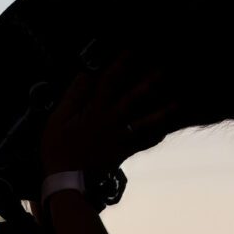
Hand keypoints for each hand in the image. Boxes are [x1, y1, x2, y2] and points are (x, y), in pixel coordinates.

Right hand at [40, 48, 177, 174]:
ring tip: (176, 104)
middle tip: (164, 71)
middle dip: (149, 83)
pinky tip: (163, 132)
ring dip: (161, 112)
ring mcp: (118, 138)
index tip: (131, 51)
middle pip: (133, 99)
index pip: (109, 83)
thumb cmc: (57, 149)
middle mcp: (110, 122)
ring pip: (144, 123)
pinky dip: (153, 138)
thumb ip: (73, 97)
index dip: (120, 65)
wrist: (68, 181)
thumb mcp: (57, 120)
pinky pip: (141, 144)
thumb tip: (86, 75)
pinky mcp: (122, 153)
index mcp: (94, 111)